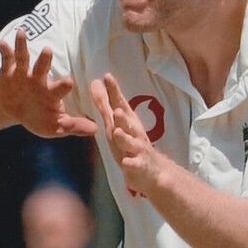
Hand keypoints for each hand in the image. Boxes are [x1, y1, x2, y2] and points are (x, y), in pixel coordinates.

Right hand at [0, 29, 98, 138]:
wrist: (15, 111)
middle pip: (43, 68)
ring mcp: (23, 74)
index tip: (69, 82)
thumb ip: (74, 126)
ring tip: (21, 34)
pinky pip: (7, 59)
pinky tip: (2, 43)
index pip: (59, 89)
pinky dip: (5, 50)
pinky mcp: (9, 71)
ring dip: (22, 46)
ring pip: (24, 58)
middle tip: (48, 50)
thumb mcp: (55, 126)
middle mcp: (38, 80)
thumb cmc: (39, 118)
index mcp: (51, 93)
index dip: (63, 85)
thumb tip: (96, 130)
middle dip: (45, 60)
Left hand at [92, 73, 169, 198]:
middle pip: (128, 123)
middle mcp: (134, 132)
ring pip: (131, 143)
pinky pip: (134, 165)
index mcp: (127, 121)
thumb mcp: (116, 123)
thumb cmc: (130, 142)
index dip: (114, 92)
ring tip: (118, 132)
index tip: (107, 77)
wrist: (151, 170)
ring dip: (125, 137)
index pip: (120, 104)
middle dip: (122, 116)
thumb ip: (105, 104)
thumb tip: (95, 82)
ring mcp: (137, 149)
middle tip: (116, 109)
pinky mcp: (139, 166)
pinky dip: (131, 163)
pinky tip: (125, 162)